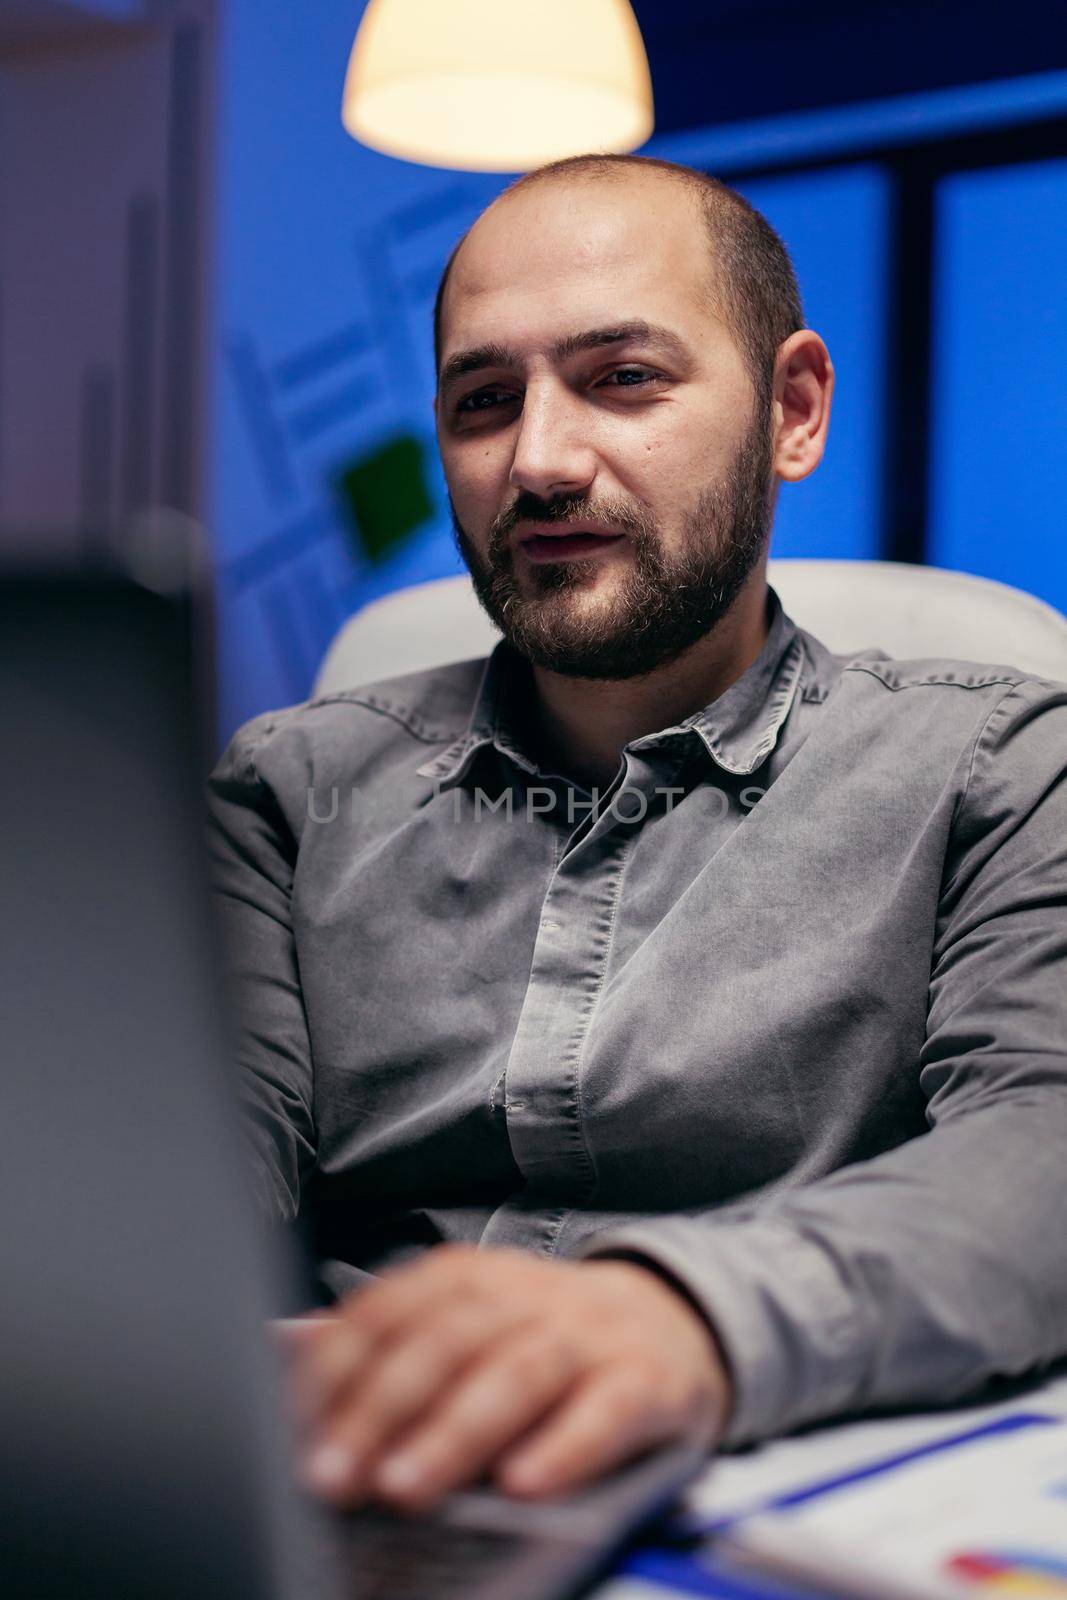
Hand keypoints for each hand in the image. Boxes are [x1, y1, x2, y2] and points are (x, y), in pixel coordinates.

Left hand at [279, 1242, 732, 1512]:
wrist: (668, 1320)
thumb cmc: (538, 1336)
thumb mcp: (462, 1321)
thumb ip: (383, 1338)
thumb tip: (282, 1349)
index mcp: (467, 1278)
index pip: (390, 1312)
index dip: (338, 1371)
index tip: (292, 1430)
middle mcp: (523, 1296)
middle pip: (447, 1342)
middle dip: (382, 1409)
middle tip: (333, 1476)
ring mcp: (587, 1337)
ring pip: (517, 1373)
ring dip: (457, 1431)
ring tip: (406, 1487)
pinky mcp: (646, 1381)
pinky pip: (606, 1412)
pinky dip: (566, 1447)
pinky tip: (526, 1485)